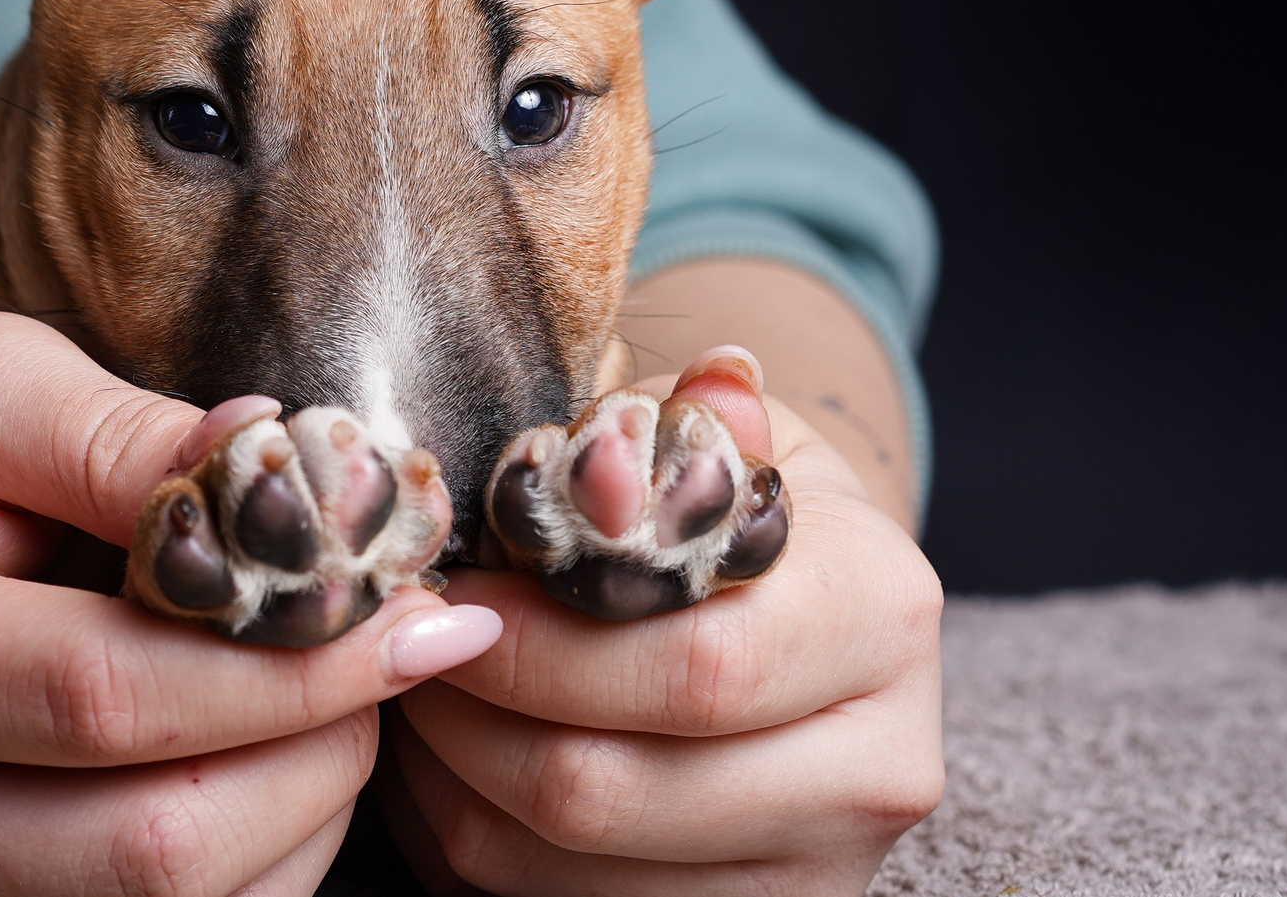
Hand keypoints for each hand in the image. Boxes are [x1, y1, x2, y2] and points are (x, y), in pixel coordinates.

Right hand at [0, 311, 505, 895]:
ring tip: (340, 679)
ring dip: (314, 801)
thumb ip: (114, 429)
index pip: (106, 695)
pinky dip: (276, 850)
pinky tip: (283, 746)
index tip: (421, 604)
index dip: (287, 660)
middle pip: (157, 843)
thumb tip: (282, 464)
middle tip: (405, 641)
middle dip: (323, 742)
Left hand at [376, 351, 942, 894]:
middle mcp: (873, 766)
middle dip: (472, 715)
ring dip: (454, 781)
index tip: (458, 595)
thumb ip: (651, 435)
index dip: (541, 645)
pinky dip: (474, 833)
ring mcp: (818, 870)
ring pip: (566, 866)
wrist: (810, 604)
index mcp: (880, 614)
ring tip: (419, 690)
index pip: (694, 666)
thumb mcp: (707, 433)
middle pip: (613, 789)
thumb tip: (600, 465)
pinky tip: (450, 756)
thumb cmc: (733, 501)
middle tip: (406, 646)